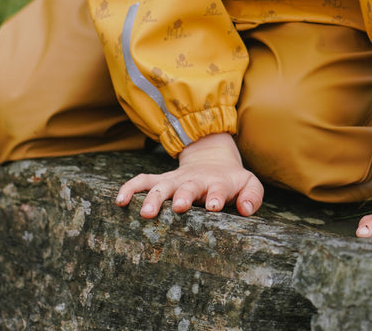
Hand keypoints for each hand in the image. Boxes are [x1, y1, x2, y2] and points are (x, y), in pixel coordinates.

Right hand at [115, 132, 263, 219]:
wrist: (212, 158)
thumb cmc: (231, 180)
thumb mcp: (249, 183)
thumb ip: (252, 196)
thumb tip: (244, 210)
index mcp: (217, 183)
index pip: (218, 189)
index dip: (215, 196)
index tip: (213, 205)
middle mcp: (194, 181)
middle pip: (187, 187)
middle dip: (183, 196)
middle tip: (179, 207)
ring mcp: (176, 181)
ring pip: (162, 186)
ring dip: (154, 198)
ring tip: (145, 213)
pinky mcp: (161, 181)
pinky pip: (143, 181)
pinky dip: (130, 188)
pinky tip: (119, 200)